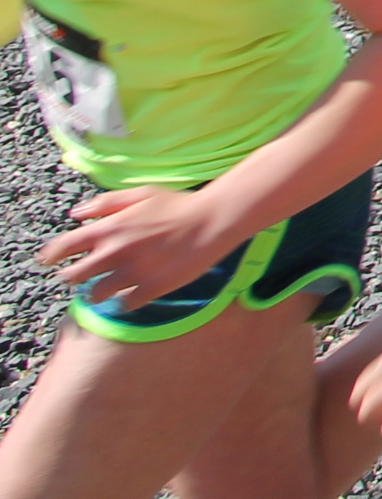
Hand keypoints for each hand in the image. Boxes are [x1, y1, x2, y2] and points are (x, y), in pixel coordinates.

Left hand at [37, 185, 232, 313]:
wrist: (213, 221)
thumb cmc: (178, 205)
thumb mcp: (142, 193)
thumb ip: (105, 203)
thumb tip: (75, 214)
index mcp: (109, 228)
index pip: (63, 247)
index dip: (51, 257)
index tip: (51, 262)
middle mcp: (115, 252)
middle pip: (74, 276)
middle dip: (74, 277)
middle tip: (84, 275)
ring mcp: (132, 272)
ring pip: (95, 295)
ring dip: (97, 292)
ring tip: (106, 287)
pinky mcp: (150, 289)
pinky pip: (124, 305)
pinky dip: (125, 301)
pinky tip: (133, 292)